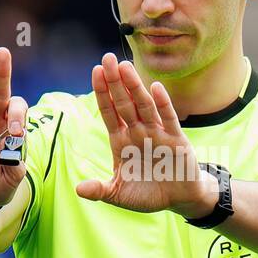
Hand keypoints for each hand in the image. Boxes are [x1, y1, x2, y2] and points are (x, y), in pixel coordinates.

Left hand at [75, 53, 217, 216]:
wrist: (179, 198)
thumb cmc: (148, 193)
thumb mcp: (120, 194)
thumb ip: (101, 190)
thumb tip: (78, 189)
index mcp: (121, 141)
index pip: (109, 112)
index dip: (102, 93)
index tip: (95, 72)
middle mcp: (137, 132)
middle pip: (124, 103)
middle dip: (115, 82)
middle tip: (107, 59)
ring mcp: (157, 133)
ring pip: (143, 106)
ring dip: (135, 86)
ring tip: (125, 66)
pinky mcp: (176, 139)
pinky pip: (168, 119)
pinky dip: (163, 104)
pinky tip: (156, 87)